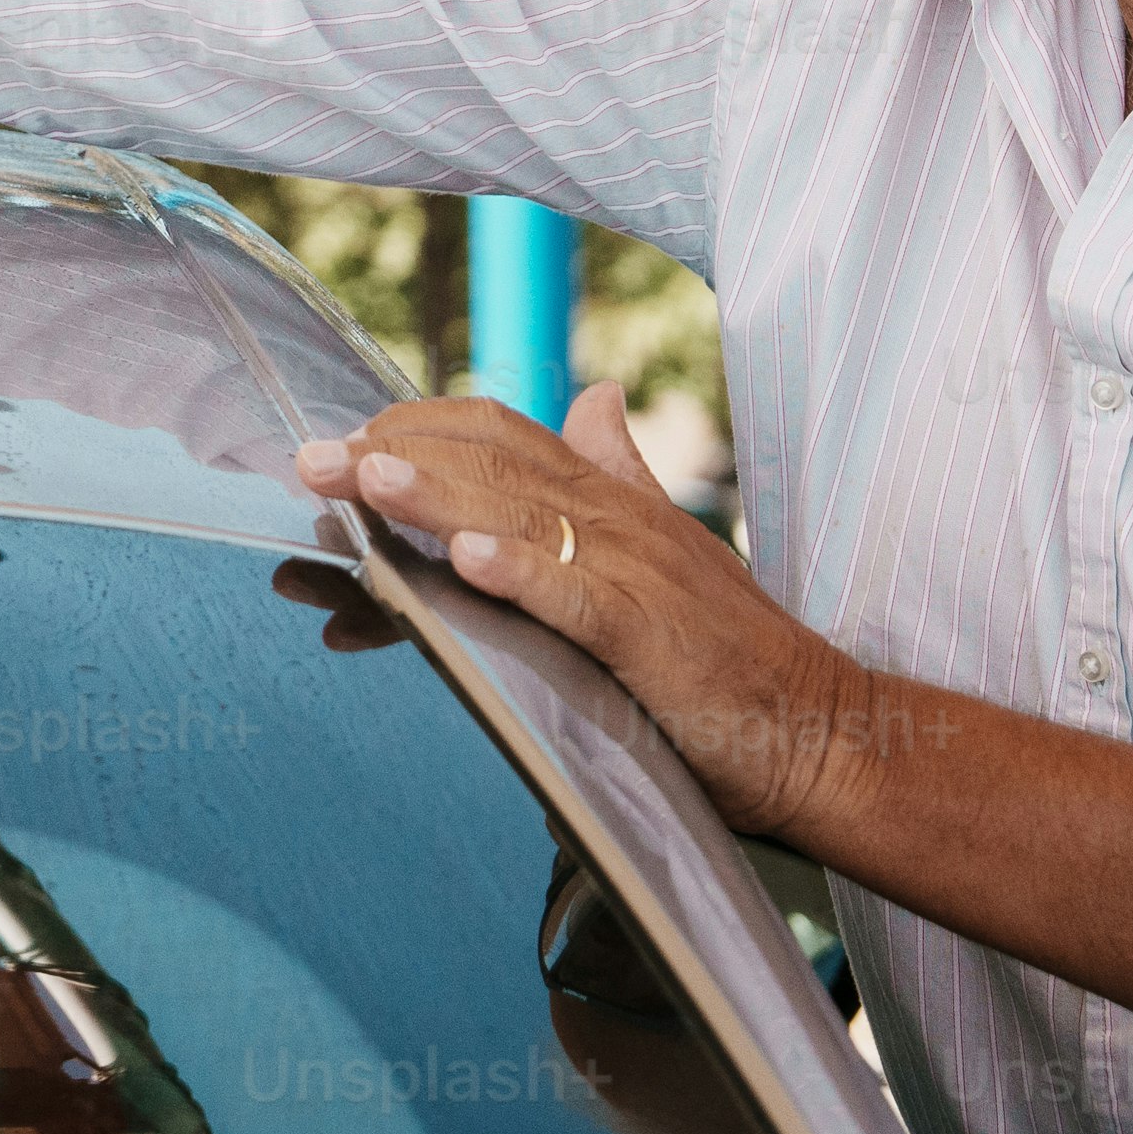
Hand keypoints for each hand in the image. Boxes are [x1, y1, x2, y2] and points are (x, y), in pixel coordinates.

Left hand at [290, 388, 874, 843]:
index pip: (500, 433)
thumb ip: (618, 475)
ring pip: (523, 515)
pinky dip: (523, 573)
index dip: (417, 429)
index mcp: (611, 501)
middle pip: (494, 459)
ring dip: (436, 494)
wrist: (823, 734)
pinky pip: (579, 598)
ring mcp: (638, 576)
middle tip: (309, 462)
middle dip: (395, 454)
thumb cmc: (733, 655)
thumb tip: (590, 399)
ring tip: (362, 480)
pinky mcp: (654, 638)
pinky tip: (466, 561)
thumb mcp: (664, 552)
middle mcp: (618, 522)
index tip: (342, 445)